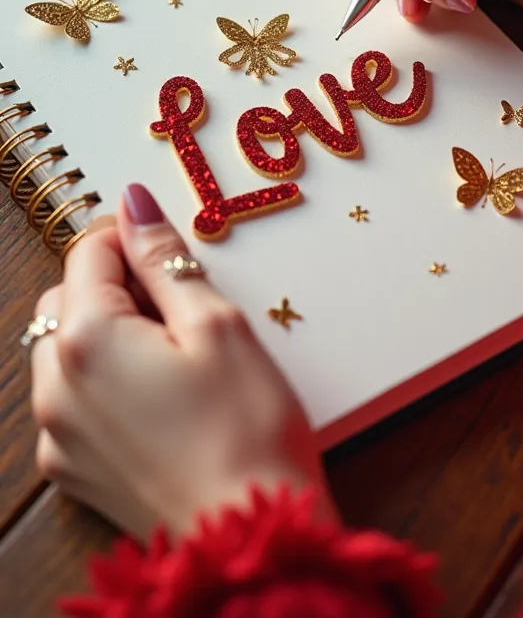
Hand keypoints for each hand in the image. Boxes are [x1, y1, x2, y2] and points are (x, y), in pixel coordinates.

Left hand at [31, 185, 332, 540]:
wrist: (247, 538)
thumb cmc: (246, 429)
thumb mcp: (216, 325)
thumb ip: (164, 259)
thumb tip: (133, 203)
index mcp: (87, 340)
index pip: (89, 252)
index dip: (131, 237)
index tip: (170, 249)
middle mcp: (55, 387)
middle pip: (67, 299)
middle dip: (116, 287)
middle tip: (180, 308)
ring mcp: (58, 434)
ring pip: (64, 349)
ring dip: (106, 334)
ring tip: (172, 356)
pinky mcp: (73, 469)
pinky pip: (71, 399)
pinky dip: (103, 381)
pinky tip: (158, 398)